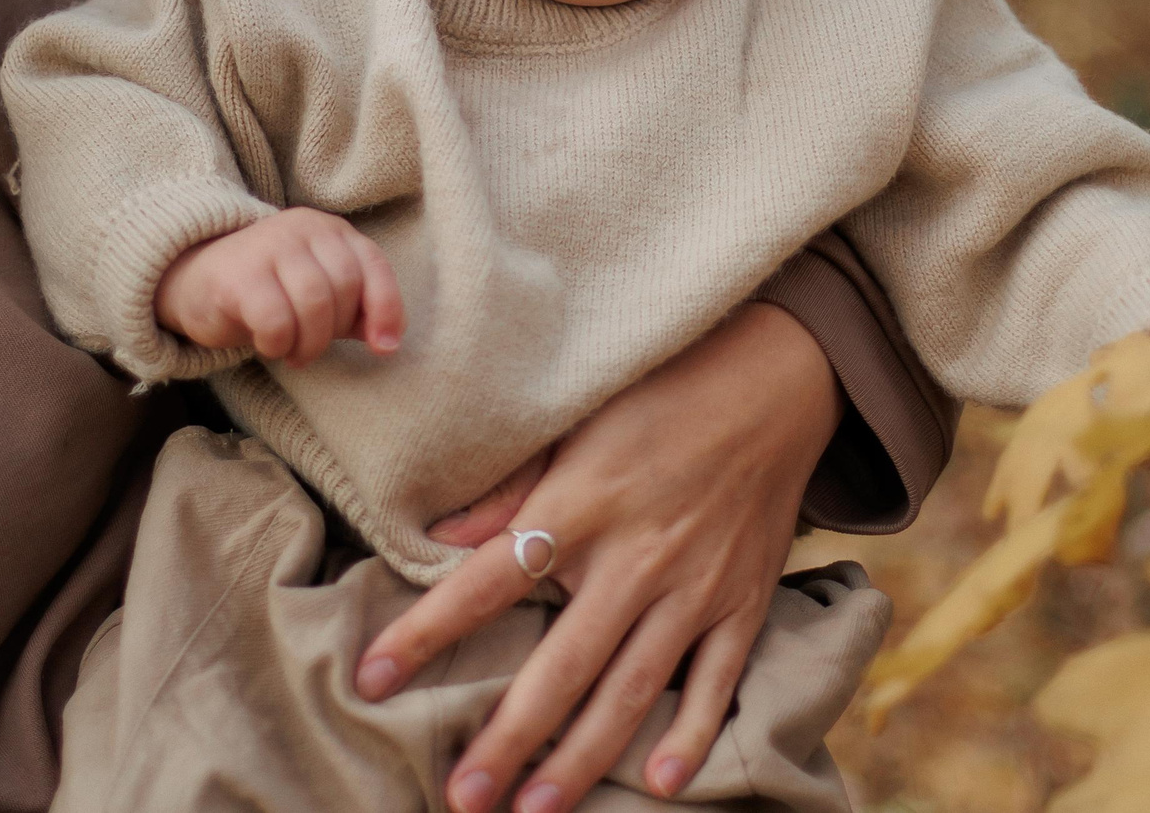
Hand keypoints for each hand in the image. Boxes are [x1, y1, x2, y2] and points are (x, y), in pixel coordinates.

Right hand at [152, 208, 405, 364]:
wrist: (192, 279)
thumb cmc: (266, 291)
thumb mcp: (316, 292)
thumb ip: (354, 310)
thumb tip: (388, 342)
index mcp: (329, 230)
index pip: (374, 265)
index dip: (387, 309)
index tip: (384, 348)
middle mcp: (301, 229)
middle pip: (344, 288)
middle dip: (334, 331)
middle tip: (312, 347)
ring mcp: (268, 247)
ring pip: (315, 304)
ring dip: (309, 343)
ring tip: (293, 351)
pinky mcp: (238, 276)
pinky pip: (277, 321)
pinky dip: (278, 344)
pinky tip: (268, 344)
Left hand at [355, 302, 841, 812]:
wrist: (777, 380)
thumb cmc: (662, 394)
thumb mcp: (576, 422)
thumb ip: (511, 487)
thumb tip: (437, 537)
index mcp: (582, 504)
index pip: (487, 581)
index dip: (426, 632)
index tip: (373, 677)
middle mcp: (636, 556)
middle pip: (560, 665)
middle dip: (509, 738)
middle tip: (461, 796)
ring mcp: (695, 586)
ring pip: (632, 690)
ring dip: (582, 759)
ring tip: (535, 810)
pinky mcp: (744, 600)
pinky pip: (718, 680)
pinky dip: (693, 734)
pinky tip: (662, 783)